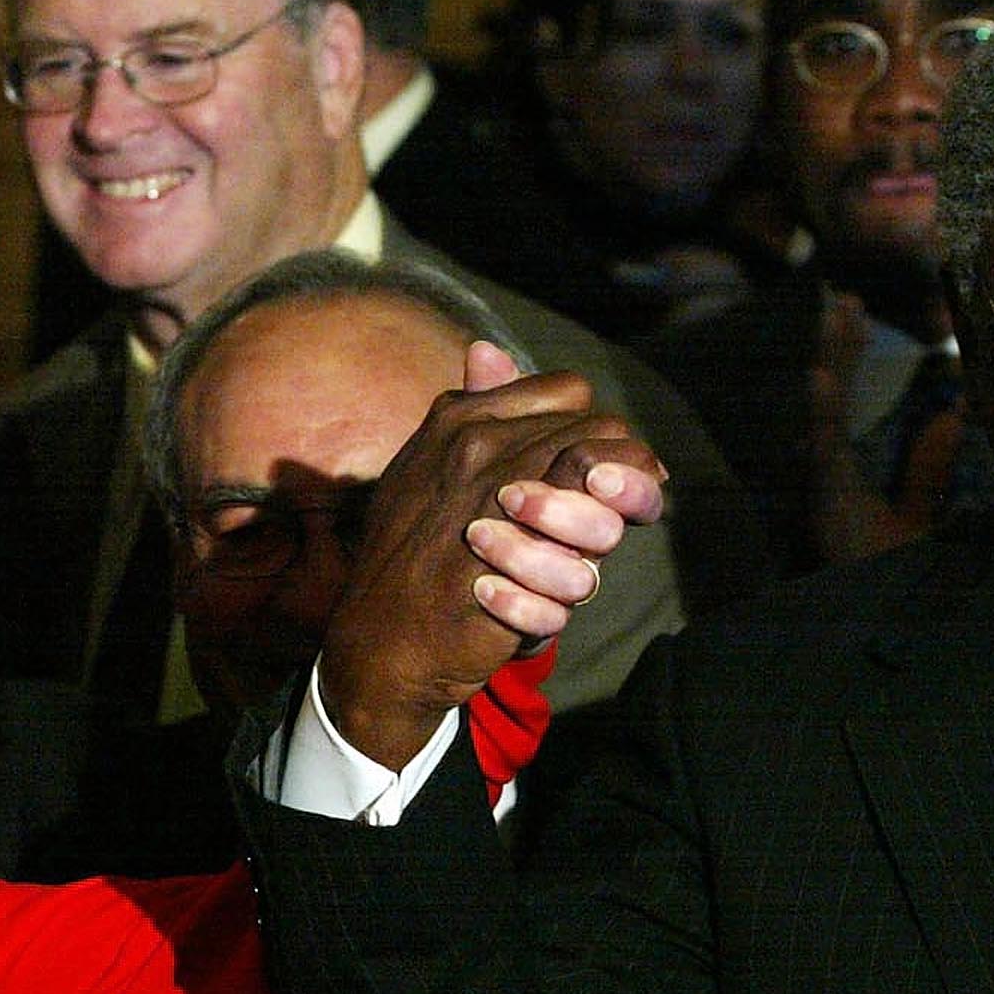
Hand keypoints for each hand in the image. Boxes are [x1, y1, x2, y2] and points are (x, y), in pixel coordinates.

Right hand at [318, 341, 664, 768]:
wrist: (377, 644)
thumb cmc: (410, 556)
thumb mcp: (424, 467)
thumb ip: (467, 408)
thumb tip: (488, 349)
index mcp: (458, 419)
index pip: (570, 393)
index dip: (592, 433)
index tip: (591, 477)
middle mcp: (476, 450)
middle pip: (603, 434)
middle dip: (617, 480)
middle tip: (604, 527)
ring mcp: (494, 504)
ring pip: (607, 489)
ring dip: (603, 531)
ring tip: (574, 564)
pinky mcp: (509, 566)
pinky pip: (587, 560)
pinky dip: (578, 582)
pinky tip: (554, 601)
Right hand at [803, 285, 932, 565]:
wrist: (870, 632)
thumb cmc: (887, 580)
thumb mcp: (916, 518)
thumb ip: (929, 468)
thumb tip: (956, 414)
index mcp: (843, 470)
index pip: (843, 398)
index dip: (847, 353)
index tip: (853, 308)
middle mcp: (828, 472)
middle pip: (831, 393)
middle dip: (837, 344)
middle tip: (843, 297)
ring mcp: (824, 486)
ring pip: (824, 411)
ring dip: (829, 363)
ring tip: (835, 318)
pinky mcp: (824, 503)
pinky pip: (822, 452)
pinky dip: (821, 414)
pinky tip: (819, 378)